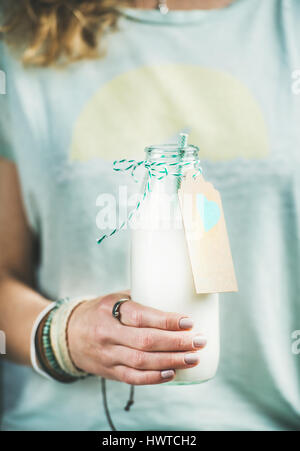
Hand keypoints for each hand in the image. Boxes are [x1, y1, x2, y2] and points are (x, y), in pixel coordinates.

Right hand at [68, 292, 206, 384]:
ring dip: (171, 361)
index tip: (189, 321)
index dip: (166, 321)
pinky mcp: (109, 371)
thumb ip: (141, 299)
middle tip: (199, 341)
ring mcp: (107, 355)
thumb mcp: (115, 298)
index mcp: (109, 310)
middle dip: (176, 343)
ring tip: (193, 358)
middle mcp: (107, 334)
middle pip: (145, 341)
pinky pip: (133, 378)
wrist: (68, 334)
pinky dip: (155, 378)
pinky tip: (173, 373)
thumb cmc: (101, 311)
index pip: (141, 316)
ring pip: (142, 362)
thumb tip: (178, 296)